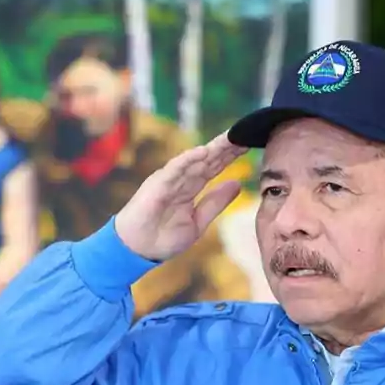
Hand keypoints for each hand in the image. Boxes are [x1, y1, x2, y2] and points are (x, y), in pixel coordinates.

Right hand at [115, 133, 245, 260]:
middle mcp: (180, 180)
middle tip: (245, 134)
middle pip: (206, 160)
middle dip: (225, 148)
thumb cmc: (162, 238)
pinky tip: (203, 151)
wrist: (137, 250)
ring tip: (230, 138)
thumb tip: (237, 184)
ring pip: (193, 160)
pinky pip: (174, 168)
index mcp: (190, 188)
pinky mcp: (157, 184)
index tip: (248, 145)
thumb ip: (215, 203)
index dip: (230, 157)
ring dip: (212, 149)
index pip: (213, 168)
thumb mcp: (198, 222)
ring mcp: (168, 180)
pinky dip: (188, 159)